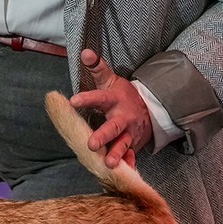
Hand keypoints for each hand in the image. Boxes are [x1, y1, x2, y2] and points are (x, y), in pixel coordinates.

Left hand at [69, 49, 151, 168]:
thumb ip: (96, 67)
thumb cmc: (121, 95)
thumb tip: (85, 52)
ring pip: (122, 144)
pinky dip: (129, 164)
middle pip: (113, 127)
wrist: (149, 110)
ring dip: (116, 154)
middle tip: (91, 144)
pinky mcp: (133, 146)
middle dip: (103, 135)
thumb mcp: (109, 79)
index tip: (72, 101)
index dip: (87, 99)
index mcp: (113, 100)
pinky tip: (124, 171)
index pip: (99, 98)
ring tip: (108, 163)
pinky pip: (131, 156)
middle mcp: (122, 117)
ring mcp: (129, 133)